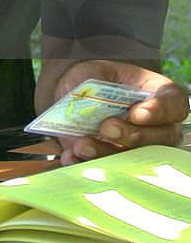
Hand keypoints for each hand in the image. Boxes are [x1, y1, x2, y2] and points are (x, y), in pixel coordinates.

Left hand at [53, 60, 187, 164]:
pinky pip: (111, 170)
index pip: (174, 104)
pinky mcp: (116, 160)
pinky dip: (90, 164)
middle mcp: (156, 124)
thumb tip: (93, 106)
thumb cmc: (90, 79)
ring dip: (109, 152)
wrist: (69, 95)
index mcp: (156, 94)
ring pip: (138, 158)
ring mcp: (138, 146)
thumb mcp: (92, 71)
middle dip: (133, 135)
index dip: (161, 111)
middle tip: (106, 127)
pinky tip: (73, 156)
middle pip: (162, 138)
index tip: (137, 113)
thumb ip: (97, 84)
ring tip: (82, 144)